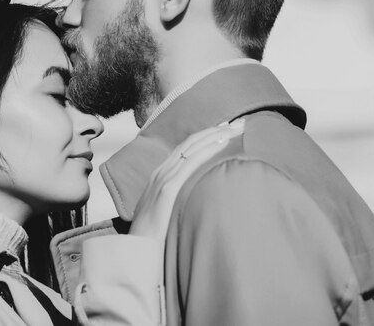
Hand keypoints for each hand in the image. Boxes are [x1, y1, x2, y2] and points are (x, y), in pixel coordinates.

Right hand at [129, 120, 244, 246]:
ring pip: (192, 148)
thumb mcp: (165, 211)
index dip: (206, 136)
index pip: (186, 148)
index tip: (226, 129)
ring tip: (235, 128)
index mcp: (160, 176)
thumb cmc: (152, 237)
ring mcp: (162, 179)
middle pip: (191, 143)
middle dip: (215, 130)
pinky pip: (189, 164)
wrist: (135, 251)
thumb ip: (177, 200)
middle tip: (239, 123)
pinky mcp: (167, 190)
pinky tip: (221, 143)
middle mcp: (161, 172)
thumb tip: (196, 198)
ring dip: (215, 135)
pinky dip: (206, 150)